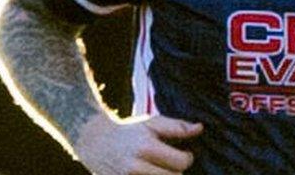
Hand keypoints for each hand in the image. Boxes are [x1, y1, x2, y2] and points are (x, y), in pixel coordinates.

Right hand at [74, 113, 203, 174]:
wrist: (94, 142)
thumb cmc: (128, 131)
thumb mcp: (151, 123)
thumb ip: (176, 127)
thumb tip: (200, 128)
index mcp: (146, 147)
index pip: (181, 162)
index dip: (187, 158)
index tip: (184, 155)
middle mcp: (135, 167)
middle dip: (176, 172)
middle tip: (170, 165)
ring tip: (161, 170)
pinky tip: (152, 174)